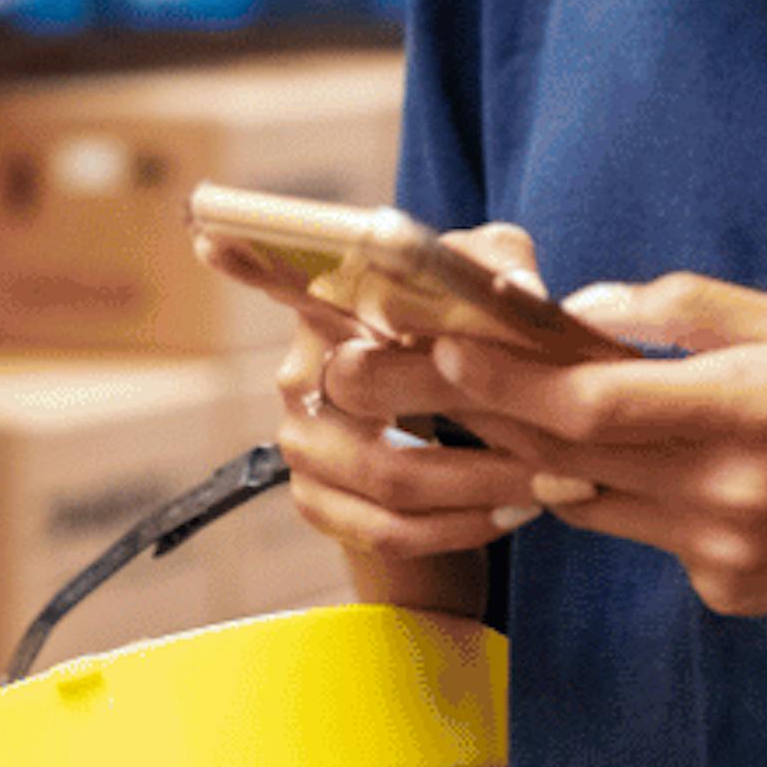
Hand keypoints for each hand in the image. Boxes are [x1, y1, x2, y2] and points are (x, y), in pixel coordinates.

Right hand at [192, 222, 555, 564]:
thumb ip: (501, 262)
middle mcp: (299, 376)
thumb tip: (518, 286)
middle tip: (552, 439)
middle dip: (472, 419)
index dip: (250, 262)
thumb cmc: (473, 351)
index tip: (213, 236)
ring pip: (389, 477)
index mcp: (329, 309)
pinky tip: (513, 512)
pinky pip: (388, 530)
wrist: (463, 455)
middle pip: (370, 399)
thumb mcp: (492, 292)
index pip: (282, 280)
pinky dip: (461, 528)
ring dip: (483, 486)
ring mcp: (301, 446)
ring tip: (554, 483)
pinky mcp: (318, 505)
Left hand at [420, 269, 766, 623]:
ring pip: (597, 500)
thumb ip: (691, 314)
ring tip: (508, 403)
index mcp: (749, 412)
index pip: (589, 405)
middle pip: (569, 456)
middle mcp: (728, 495)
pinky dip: (636, 491)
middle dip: (492, 412)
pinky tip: (663, 457)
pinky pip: (652, 533)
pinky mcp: (734, 593)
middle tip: (428, 371)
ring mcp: (727, 555)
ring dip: (551, 454)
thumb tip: (586, 309)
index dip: (504, 378)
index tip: (446, 342)